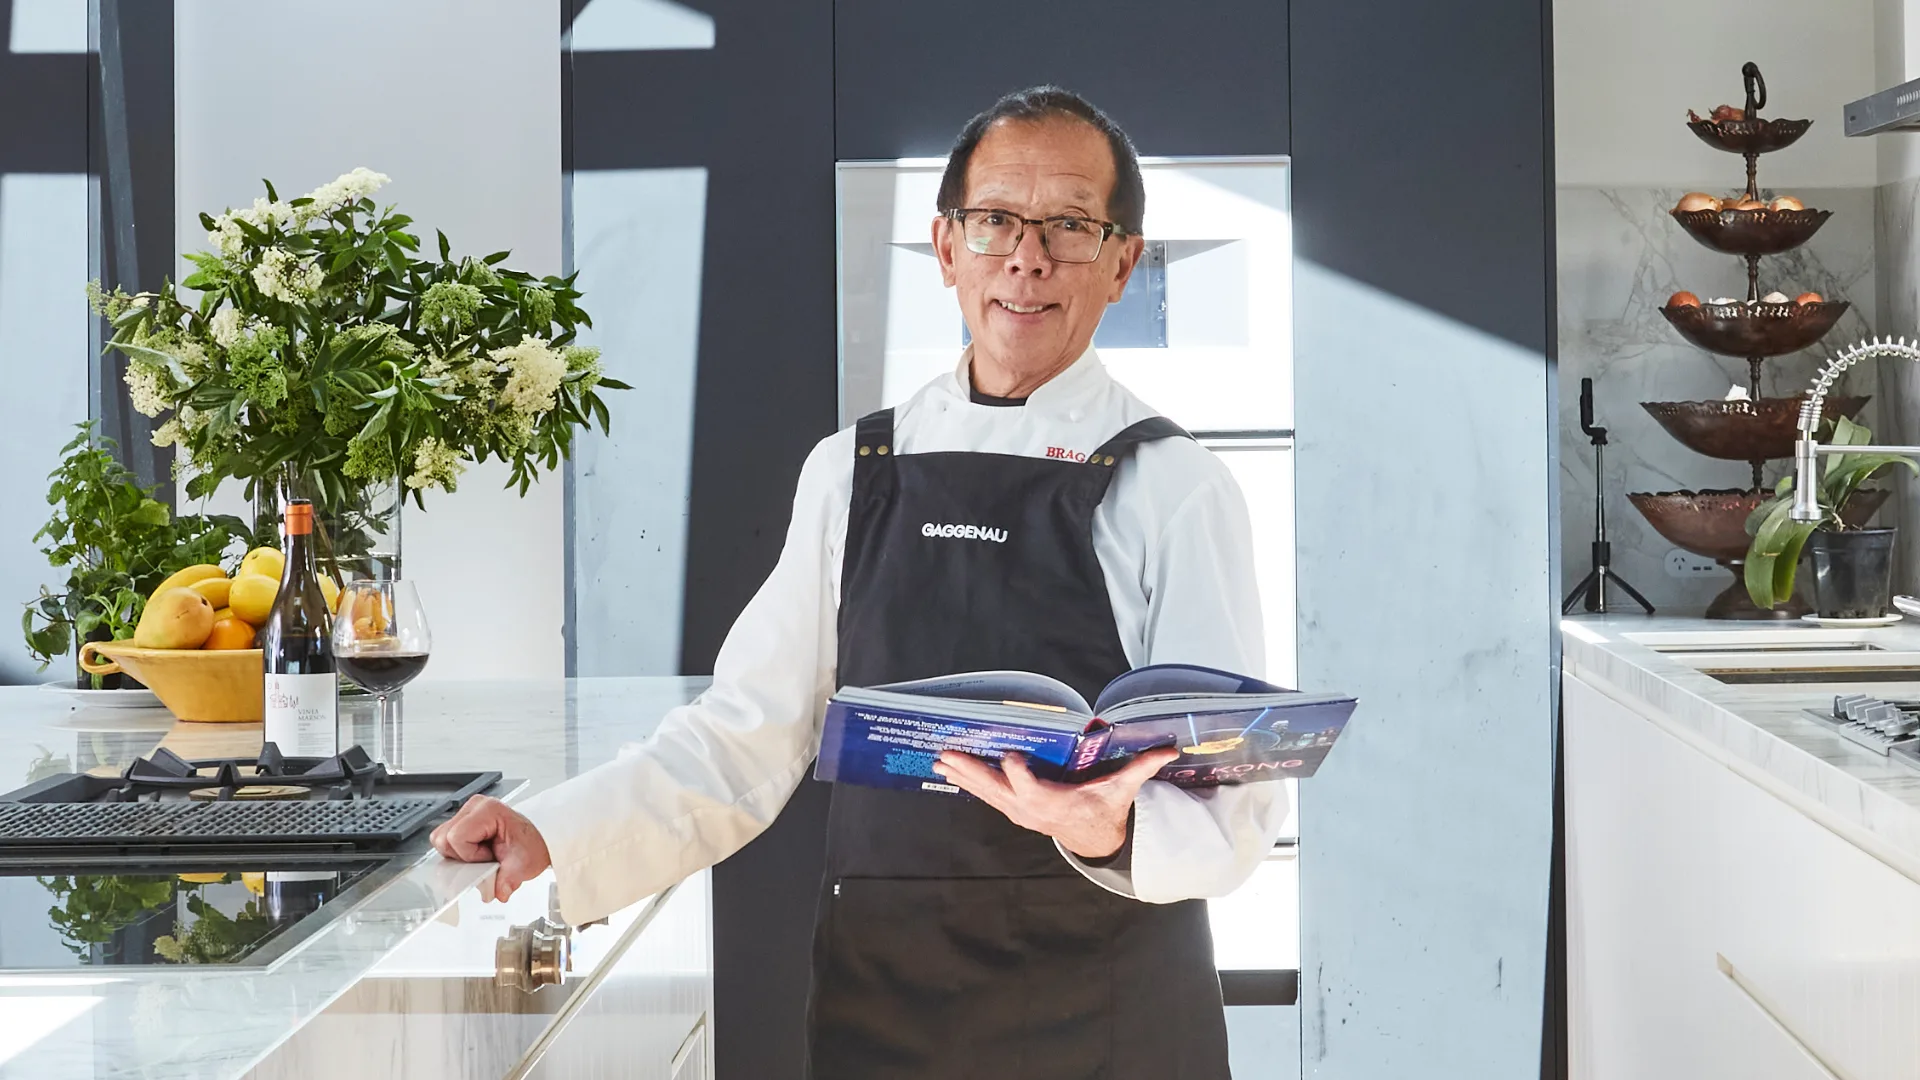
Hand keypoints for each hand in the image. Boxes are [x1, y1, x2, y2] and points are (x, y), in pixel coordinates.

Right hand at [429, 794, 552, 901]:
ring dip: (458, 855)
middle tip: (486, 858)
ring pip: (440, 839)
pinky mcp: (463, 821)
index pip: (456, 838)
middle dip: (461, 856)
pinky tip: (478, 853)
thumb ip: (507, 880)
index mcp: (488, 810)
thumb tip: (497, 892)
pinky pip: (446, 841)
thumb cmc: (533, 844)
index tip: (489, 858)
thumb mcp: (523, 865)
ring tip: (482, 856)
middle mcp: (475, 807)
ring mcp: (467, 812)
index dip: (470, 855)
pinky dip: (458, 852)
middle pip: (443, 838)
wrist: (540, 839)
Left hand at [932, 747, 1179, 858]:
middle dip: (972, 773)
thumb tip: (1170, 750)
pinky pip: (986, 794)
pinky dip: (967, 781)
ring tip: (939, 760)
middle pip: (998, 790)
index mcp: (1056, 802)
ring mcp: (1019, 811)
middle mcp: (1031, 809)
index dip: (1020, 775)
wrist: (1094, 837)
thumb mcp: (1122, 790)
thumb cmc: (1104, 807)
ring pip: (986, 792)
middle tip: (947, 756)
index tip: (1009, 755)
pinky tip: (949, 769)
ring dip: (962, 776)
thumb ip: (1142, 768)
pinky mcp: (1012, 809)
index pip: (1033, 790)